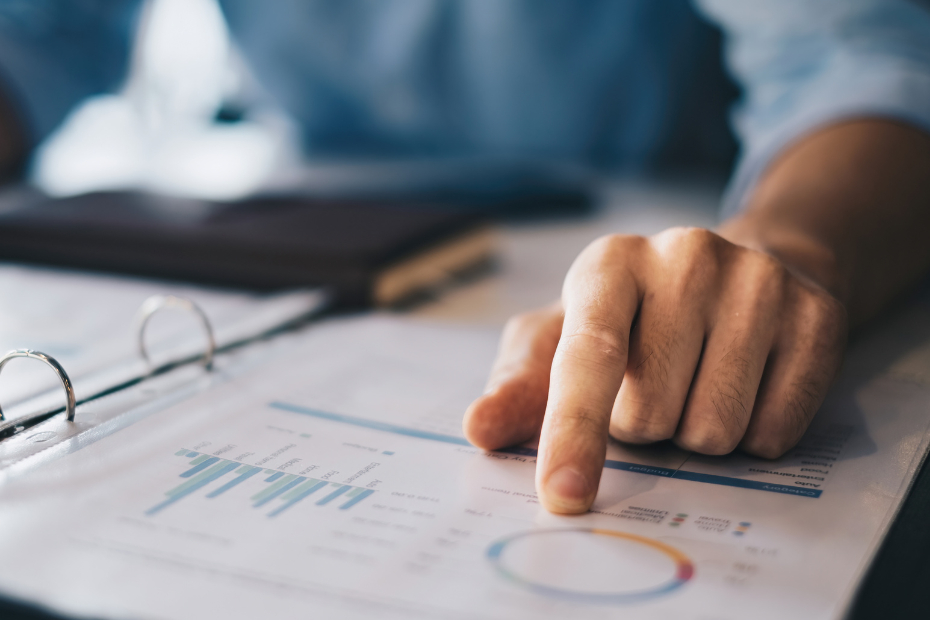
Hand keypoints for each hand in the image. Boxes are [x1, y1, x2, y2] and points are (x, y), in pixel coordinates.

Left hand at [463, 227, 846, 513]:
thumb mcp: (562, 339)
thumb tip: (479, 429)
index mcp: (609, 264)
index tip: (563, 495)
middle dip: (642, 426)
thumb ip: (520, 387)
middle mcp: (685, 257)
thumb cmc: (629, 319)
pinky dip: (752, 435)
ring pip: (715, 431)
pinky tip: (743, 385)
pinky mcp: (816, 314)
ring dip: (693, 433)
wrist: (732, 274)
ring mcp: (758, 280)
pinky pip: (776, 432)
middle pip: (651, 416)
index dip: (573, 433)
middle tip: (653, 383)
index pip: (588, 359)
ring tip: (695, 381)